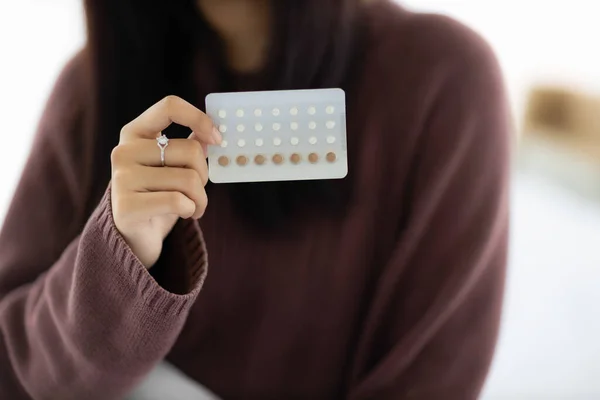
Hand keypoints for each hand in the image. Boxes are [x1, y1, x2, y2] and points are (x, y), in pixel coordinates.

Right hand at [110, 95, 220, 267]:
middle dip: (204, 175)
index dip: (199, 119)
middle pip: (190, 151)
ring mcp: (122, 178)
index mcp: (135, 133)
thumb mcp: (172, 167)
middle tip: (199, 190)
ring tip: (193, 206)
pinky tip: (184, 214)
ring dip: (201, 198)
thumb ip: (188, 146)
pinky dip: (190, 210)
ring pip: (188, 179)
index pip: (169, 106)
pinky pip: (178, 201)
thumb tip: (210, 134)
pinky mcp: (126, 206)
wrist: (134, 236)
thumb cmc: (158, 195)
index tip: (216, 139)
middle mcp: (124, 151)